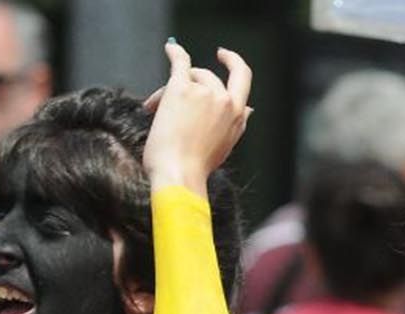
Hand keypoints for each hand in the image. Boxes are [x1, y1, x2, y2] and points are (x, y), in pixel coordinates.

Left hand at [142, 41, 252, 195]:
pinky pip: (180, 62)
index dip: (233, 63)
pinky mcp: (182, 89)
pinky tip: (170, 47)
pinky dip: (174, 52)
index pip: (243, 79)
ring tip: (154, 109)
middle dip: (190, 84)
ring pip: (188, 77)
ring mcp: (205, 93)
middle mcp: (225, 101)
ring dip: (170, 90)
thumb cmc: (197, 166)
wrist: (179, 173)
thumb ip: (237, 124)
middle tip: (169, 101)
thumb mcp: (226, 145)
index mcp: (237, 116)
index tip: (223, 56)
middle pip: (207, 78)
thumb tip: (250, 109)